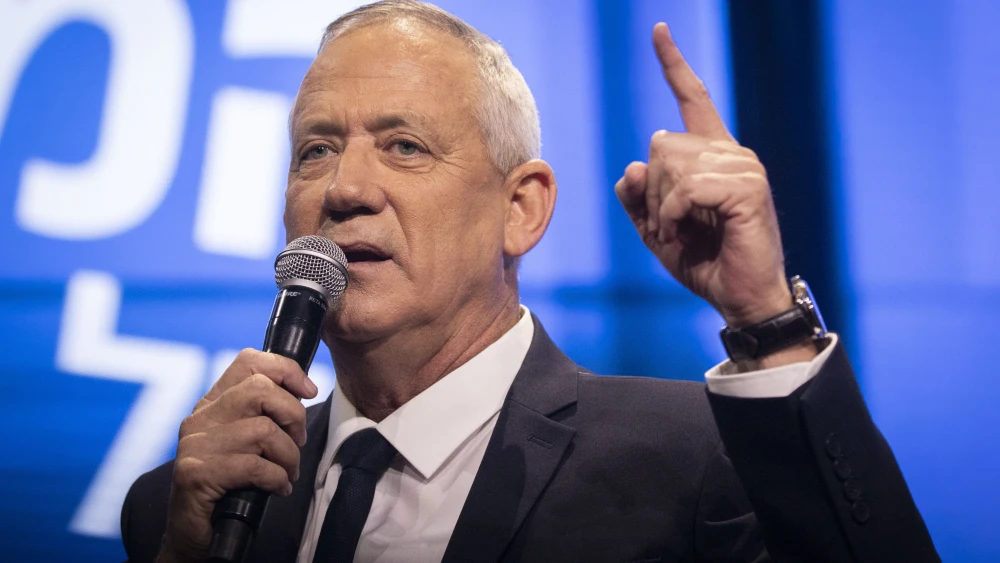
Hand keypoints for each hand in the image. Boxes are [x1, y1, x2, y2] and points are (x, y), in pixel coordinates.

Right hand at [158, 350, 317, 562]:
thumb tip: (303, 391)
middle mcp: (200, 418)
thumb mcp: (247, 442)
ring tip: (288, 472)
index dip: (286, 369)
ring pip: (263, 430)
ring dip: (288, 456)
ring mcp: (195, 445)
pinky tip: (278, 488)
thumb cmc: (230, 486)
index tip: (308, 390)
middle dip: (293, 416)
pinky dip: (276, 478)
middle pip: (261, 390)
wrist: (195, 533)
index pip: (248, 361)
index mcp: (213, 404)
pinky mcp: (196, 473)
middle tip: (297, 442)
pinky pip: (254, 465)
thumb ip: (264, 414)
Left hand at [615, 23, 791, 327]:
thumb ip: (638, 197)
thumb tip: (630, 166)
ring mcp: (743, 167)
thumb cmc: (704, 263)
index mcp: (713, 155)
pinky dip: (675, 215)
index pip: (692, 99)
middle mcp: (731, 152)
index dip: (674, 65)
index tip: (659, 30)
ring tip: (682, 233)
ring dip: (663, 208)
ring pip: (671, 165)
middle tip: (669, 226)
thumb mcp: (655, 229)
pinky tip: (688, 233)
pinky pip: (686, 188)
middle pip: (661, 143)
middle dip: (651, 191)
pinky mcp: (748, 188)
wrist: (739, 298)